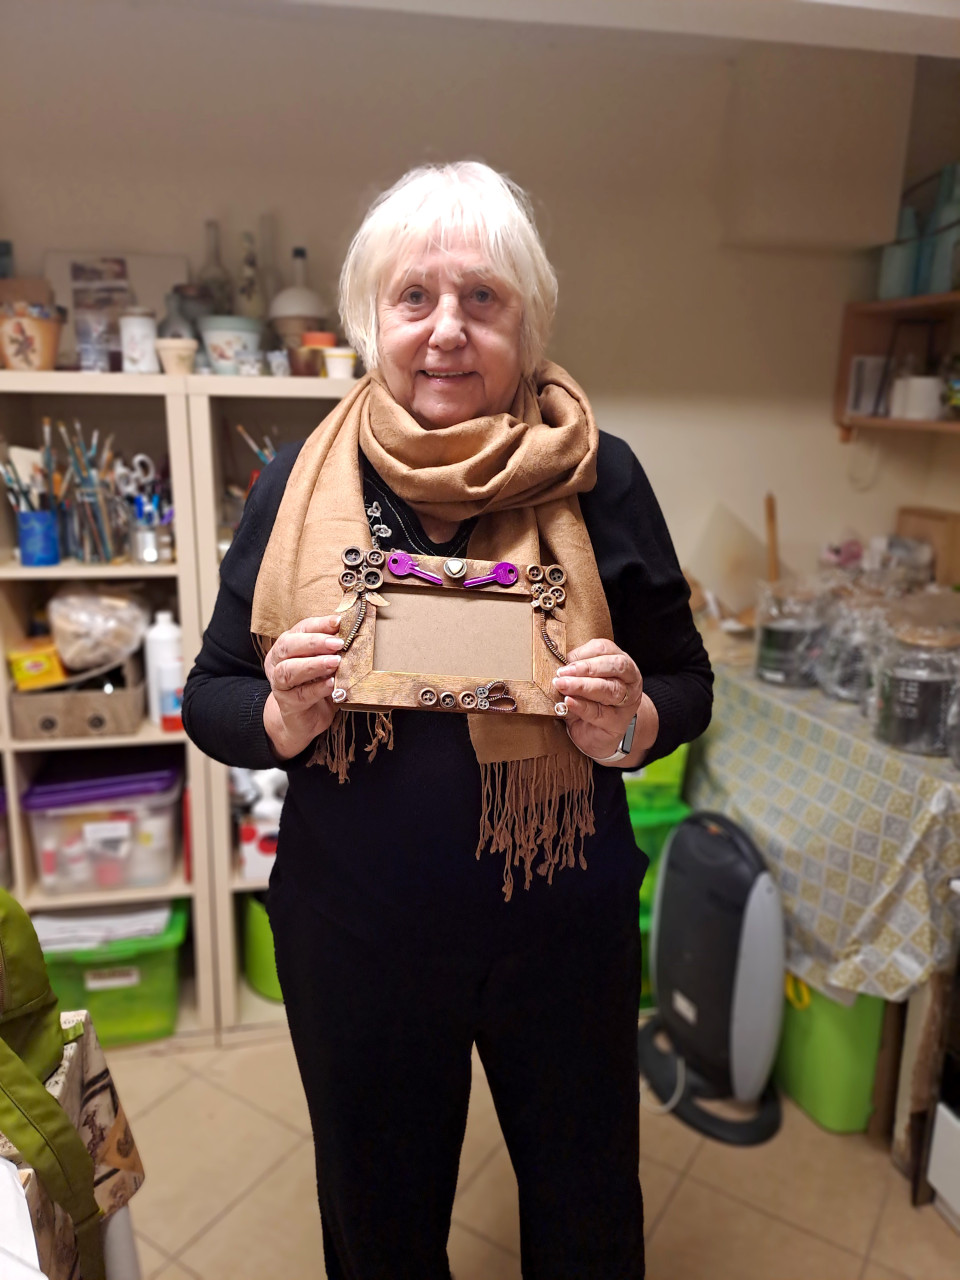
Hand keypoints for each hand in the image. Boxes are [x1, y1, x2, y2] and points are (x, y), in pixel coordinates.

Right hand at [262, 616, 343, 759]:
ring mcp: (280, 685)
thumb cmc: (317, 684)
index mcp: (287, 646)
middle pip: (288, 646)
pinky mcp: (288, 705)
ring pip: (289, 670)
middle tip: (338, 643)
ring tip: (336, 662)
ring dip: (314, 664)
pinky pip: (301, 694)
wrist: (305, 719)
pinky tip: (332, 684)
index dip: (319, 624)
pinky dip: (317, 688)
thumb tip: (351, 629)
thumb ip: (332, 648)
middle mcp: (278, 662)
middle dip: (314, 643)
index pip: (300, 629)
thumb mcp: (325, 662)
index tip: (338, 622)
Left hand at [552, 639, 649, 763]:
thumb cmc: (591, 702)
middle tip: (563, 672)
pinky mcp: (617, 723)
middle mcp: (629, 681)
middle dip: (586, 667)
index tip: (566, 658)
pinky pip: (599, 712)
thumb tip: (556, 664)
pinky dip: (581, 706)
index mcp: (620, 664)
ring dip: (582, 686)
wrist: (599, 734)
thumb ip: (575, 672)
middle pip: (614, 666)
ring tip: (562, 685)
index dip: (585, 652)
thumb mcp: (583, 682)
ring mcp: (626, 703)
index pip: (606, 649)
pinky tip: (568, 702)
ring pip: (609, 689)